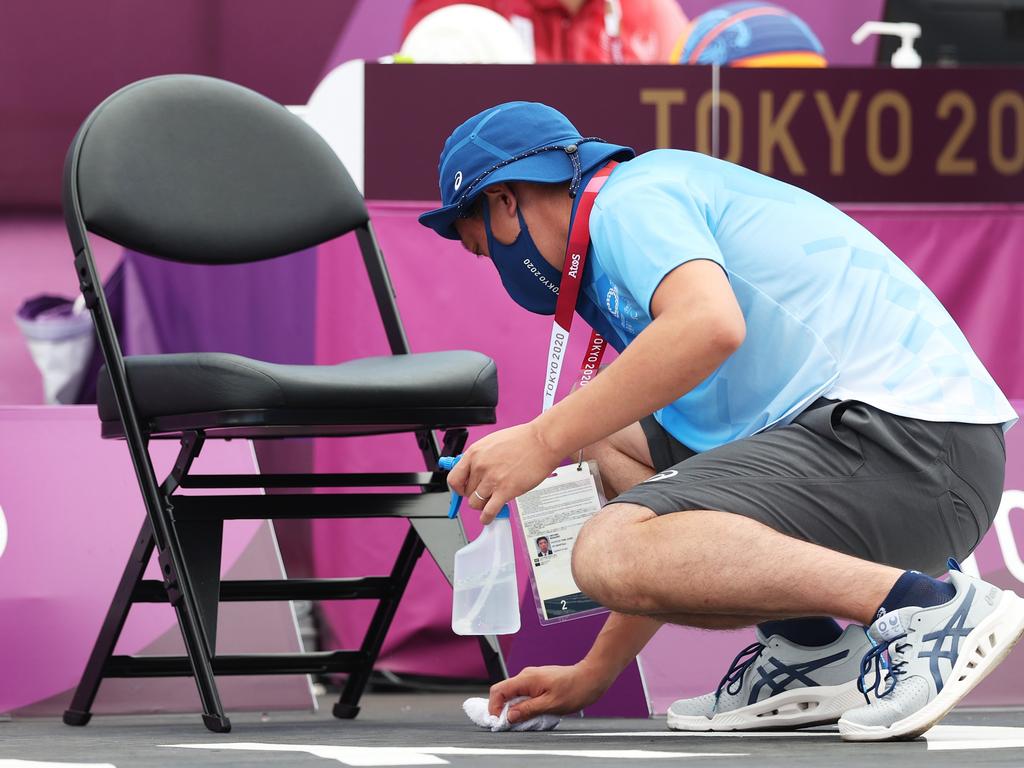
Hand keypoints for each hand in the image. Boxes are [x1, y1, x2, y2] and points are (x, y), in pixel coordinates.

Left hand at [448, 422, 561, 523]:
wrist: (542, 442)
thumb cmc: (523, 439)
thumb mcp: (492, 442)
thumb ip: (481, 457)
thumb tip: (473, 470)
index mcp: (474, 453)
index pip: (454, 478)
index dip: (458, 488)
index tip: (463, 490)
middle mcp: (480, 466)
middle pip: (467, 492)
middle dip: (475, 494)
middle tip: (486, 493)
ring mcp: (492, 480)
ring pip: (475, 503)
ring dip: (481, 505)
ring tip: (490, 503)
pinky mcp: (505, 491)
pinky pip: (488, 511)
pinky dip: (486, 517)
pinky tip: (489, 517)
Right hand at [488, 662, 615, 722]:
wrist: (591, 678)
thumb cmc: (575, 689)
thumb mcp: (550, 705)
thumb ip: (527, 710)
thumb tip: (509, 716)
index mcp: (526, 679)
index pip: (498, 690)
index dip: (494, 707)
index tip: (499, 721)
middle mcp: (526, 676)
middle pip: (504, 693)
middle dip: (504, 710)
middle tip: (512, 724)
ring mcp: (532, 678)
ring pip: (514, 694)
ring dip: (516, 708)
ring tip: (526, 720)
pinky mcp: (539, 682)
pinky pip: (524, 694)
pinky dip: (524, 705)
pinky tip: (534, 713)